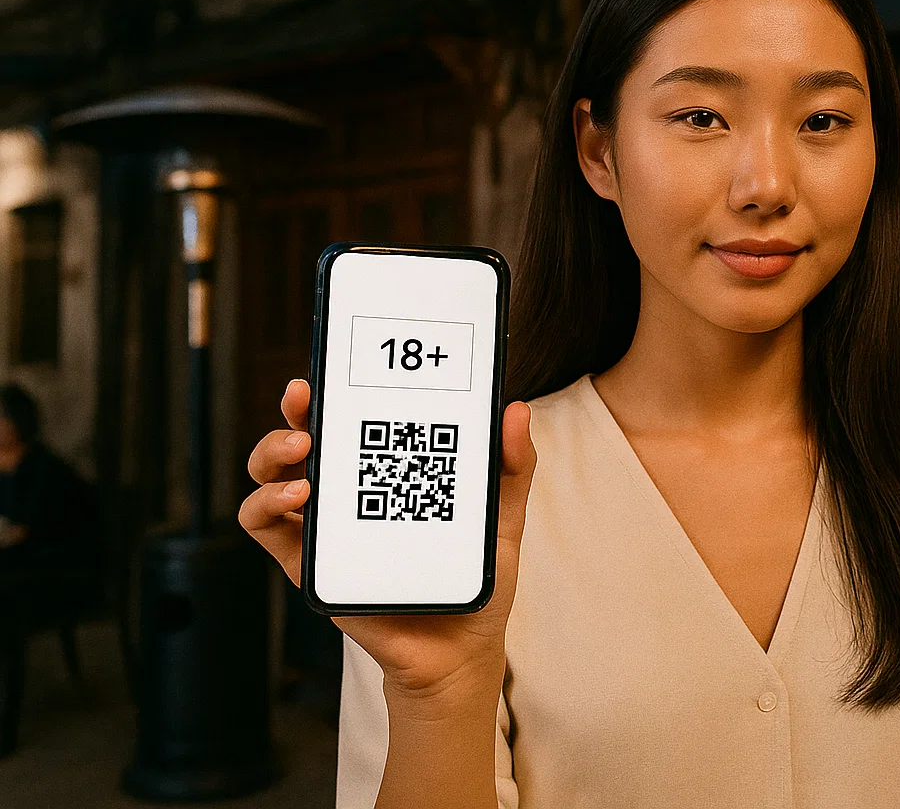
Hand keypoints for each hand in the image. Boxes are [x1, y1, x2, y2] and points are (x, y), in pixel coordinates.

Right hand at [239, 379, 537, 699]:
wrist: (460, 652)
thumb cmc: (475, 580)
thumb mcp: (504, 517)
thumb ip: (512, 467)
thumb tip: (516, 410)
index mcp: (390, 474)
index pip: (356, 422)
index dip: (340, 391)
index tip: (338, 366)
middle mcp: (350, 495)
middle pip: (304, 438)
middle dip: (297, 409)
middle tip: (305, 396)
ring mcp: (325, 529)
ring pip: (271, 475)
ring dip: (271, 452)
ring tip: (302, 448)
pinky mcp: (308, 566)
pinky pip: (263, 527)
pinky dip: (265, 503)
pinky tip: (299, 496)